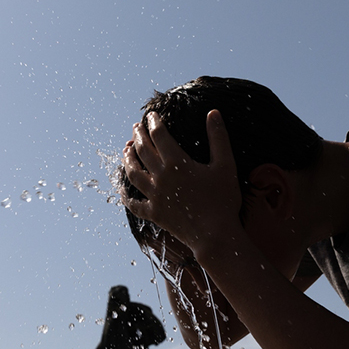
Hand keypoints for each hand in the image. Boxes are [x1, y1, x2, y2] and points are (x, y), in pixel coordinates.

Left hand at [122, 110, 242, 253]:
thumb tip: (213, 113)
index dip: (153, 122)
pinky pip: (134, 204)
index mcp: (177, 163)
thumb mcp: (226, 165)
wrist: (216, 236)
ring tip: (126, 150)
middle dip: (138, 136)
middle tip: (136, 127)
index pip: (159, 135)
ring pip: (133, 174)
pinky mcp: (154, 213)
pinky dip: (126, 196)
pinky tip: (122, 190)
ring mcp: (155, 196)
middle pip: (143, 151)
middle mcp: (161, 177)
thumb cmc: (223, 200)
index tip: (151, 115)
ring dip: (128, 159)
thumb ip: (218, 137)